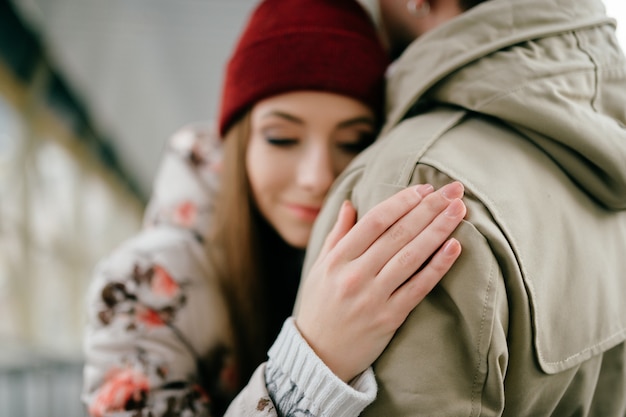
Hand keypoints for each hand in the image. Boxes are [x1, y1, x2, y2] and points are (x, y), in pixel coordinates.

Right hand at [296, 182, 465, 381]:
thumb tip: (352, 203)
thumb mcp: (320, 268)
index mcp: (337, 259)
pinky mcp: (390, 318)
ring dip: (438, 230)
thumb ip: (337, 235)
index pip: (375, 220)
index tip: (424, 189)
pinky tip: (454, 246)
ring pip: (411, 256)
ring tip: (459, 210)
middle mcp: (355, 275)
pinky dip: (438, 266)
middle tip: (453, 190)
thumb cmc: (319, 307)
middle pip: (398, 234)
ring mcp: (373, 297)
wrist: (318, 356)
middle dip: (429, 208)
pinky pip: (418, 288)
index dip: (403, 201)